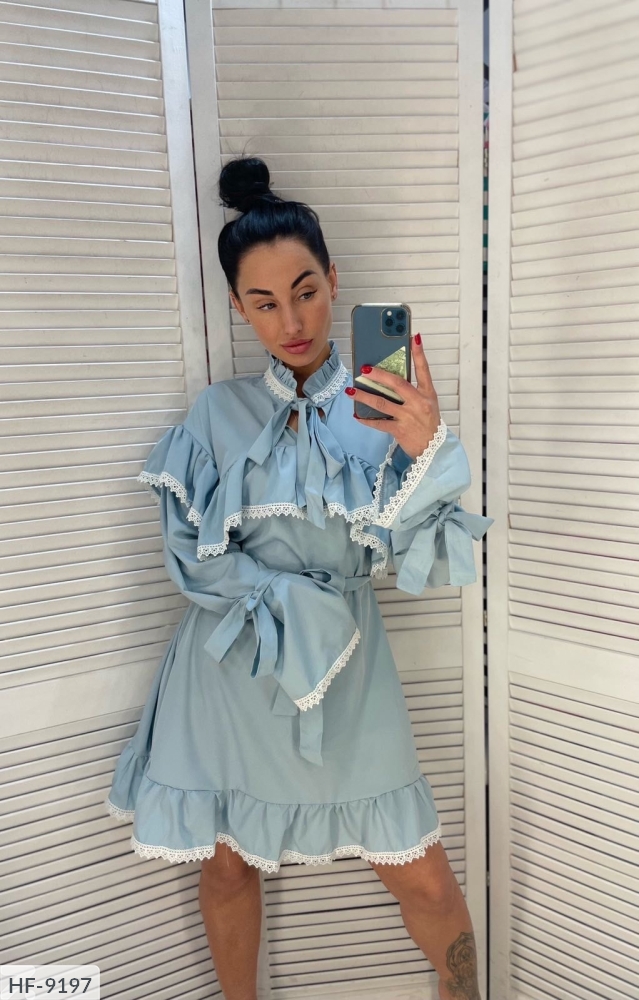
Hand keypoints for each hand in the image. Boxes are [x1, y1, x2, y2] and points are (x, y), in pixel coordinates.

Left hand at [345, 334, 441, 459]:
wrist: (433, 449)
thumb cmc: (428, 424)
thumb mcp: (428, 404)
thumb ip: (413, 392)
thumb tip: (390, 380)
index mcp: (428, 394)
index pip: (424, 370)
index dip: (419, 353)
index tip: (414, 338)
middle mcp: (419, 403)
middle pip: (397, 384)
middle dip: (379, 375)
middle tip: (364, 369)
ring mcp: (408, 416)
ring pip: (382, 403)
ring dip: (364, 397)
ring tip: (351, 391)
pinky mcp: (399, 430)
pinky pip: (379, 423)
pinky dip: (366, 420)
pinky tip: (357, 415)